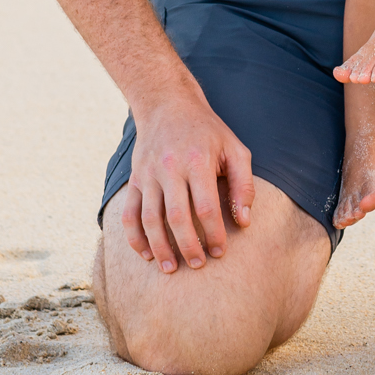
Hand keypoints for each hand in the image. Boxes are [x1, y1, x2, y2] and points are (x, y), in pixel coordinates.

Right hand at [123, 83, 254, 272]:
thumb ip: (244, 184)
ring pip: (150, 219)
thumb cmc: (207, 131)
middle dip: (187, 246)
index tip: (220, 252)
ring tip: (170, 269)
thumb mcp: (235, 148)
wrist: (168, 105)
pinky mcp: (135, 179)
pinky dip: (134, 237)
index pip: (206, 206)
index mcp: (198, 161)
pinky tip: (146, 254)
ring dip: (159, 247)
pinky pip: (130, 213)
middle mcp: (170, 168)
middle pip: (177, 217)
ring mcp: (148, 174)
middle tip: (197, 265)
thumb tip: (245, 221)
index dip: (213, 233)